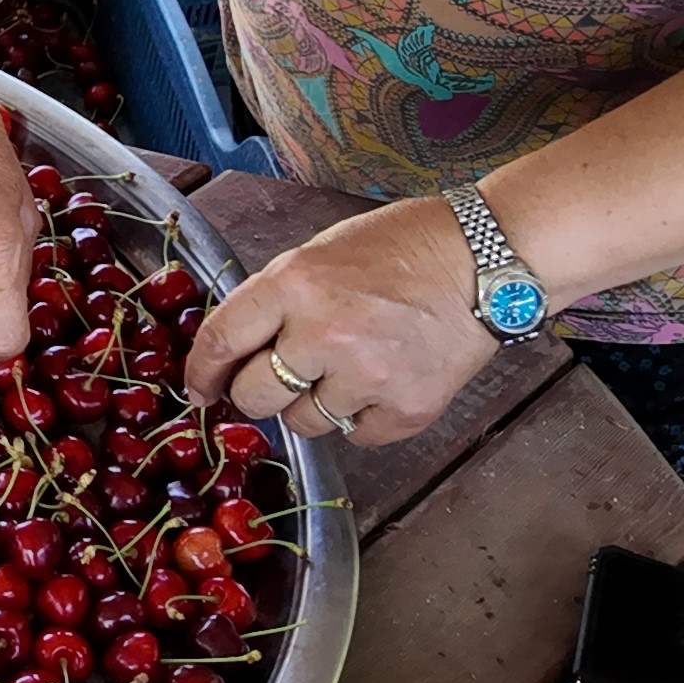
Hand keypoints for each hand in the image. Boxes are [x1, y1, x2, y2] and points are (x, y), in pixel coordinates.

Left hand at [185, 196, 498, 444]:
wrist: (484, 258)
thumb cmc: (403, 247)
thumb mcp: (321, 253)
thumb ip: (277, 300)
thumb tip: (235, 349)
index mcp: (293, 283)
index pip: (221, 340)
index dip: (201, 372)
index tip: (199, 388)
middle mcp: (323, 332)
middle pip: (254, 396)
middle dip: (256, 393)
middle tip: (277, 380)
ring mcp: (367, 375)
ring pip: (304, 422)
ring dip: (313, 405)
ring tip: (346, 369)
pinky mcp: (406, 408)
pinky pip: (357, 434)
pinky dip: (362, 417)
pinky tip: (380, 382)